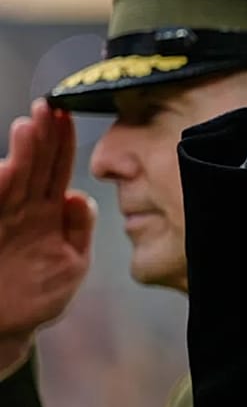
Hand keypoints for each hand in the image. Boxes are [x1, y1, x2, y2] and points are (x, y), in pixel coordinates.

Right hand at [0, 100, 94, 368]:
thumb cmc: (35, 299)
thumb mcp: (70, 265)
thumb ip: (78, 230)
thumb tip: (78, 195)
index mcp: (45, 214)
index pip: (56, 169)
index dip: (62, 142)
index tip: (66, 114)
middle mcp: (20, 211)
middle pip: (33, 166)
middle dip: (41, 136)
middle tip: (46, 108)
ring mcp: (1, 219)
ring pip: (11, 181)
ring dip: (20, 155)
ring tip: (27, 128)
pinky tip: (3, 169)